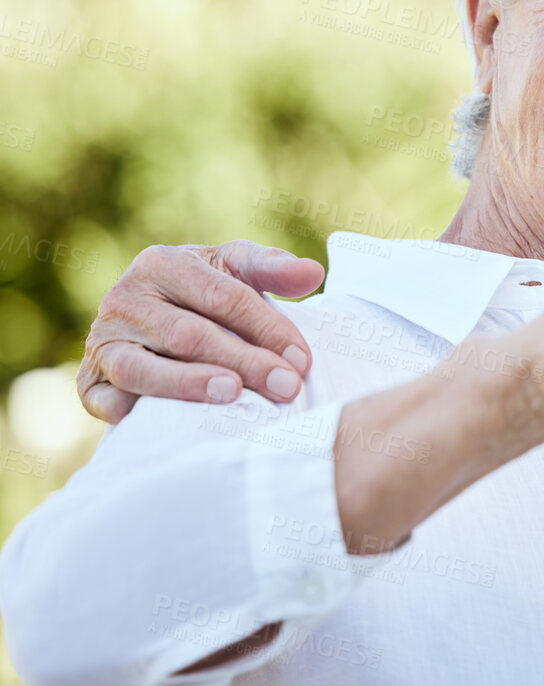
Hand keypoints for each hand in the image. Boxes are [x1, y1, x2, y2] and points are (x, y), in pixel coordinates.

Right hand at [79, 243, 324, 422]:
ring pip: (143, 369)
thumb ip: (273, 268)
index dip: (267, 328)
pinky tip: (171, 422)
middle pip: (189, 335)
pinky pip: (105, 400)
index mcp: (162, 263)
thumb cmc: (205, 291)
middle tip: (286, 387)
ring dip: (190, 385)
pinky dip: (133, 411)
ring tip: (233, 396)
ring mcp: (102, 342)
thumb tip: (312, 273)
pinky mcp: (88, 381)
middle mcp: (124, 299)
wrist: (150, 315)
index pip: (224, 297)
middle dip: (243, 362)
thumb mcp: (235, 269)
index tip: (302, 359)